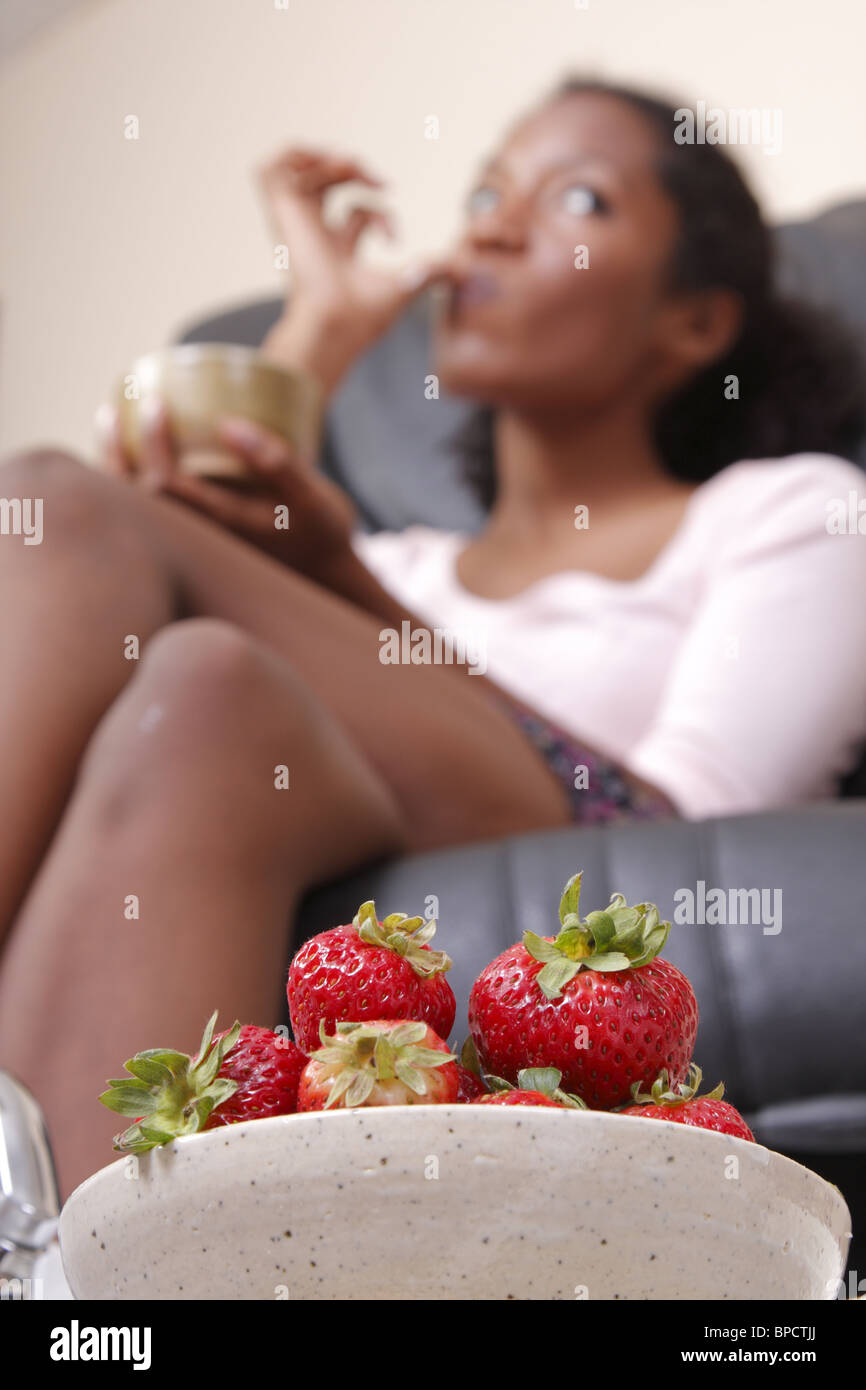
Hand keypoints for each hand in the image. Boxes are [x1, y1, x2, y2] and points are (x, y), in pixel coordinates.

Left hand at [98, 401, 355, 576]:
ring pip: (136, 509)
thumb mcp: (312, 494)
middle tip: (113, 410)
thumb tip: (226, 423)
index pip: (167, 484)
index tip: (156, 404)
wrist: (325, 573)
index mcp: (223, 525)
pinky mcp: (196, 540)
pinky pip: (150, 513)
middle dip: (116, 453)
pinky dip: (129, 481)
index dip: (154, 441)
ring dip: (115, 468)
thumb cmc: (320, 529)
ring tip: (109, 422)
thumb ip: (275, 460)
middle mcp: (200, 538)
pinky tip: (127, 453)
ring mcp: (195, 542)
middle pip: (136, 500)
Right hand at [258, 146, 455, 389]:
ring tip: (350, 165)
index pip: (357, 212)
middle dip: (354, 170)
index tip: (396, 238)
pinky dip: (295, 154)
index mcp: (337, 251)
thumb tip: (469, 271)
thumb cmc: (365, 315)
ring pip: (300, 173)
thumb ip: (436, 271)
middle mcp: (313, 235)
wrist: (336, 323)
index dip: (382, 211)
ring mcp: (294, 224)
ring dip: (327, 158)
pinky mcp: (281, 215)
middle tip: (381, 182)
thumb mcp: (410, 283)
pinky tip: (324, 161)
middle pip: (326, 185)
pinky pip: (271, 169)